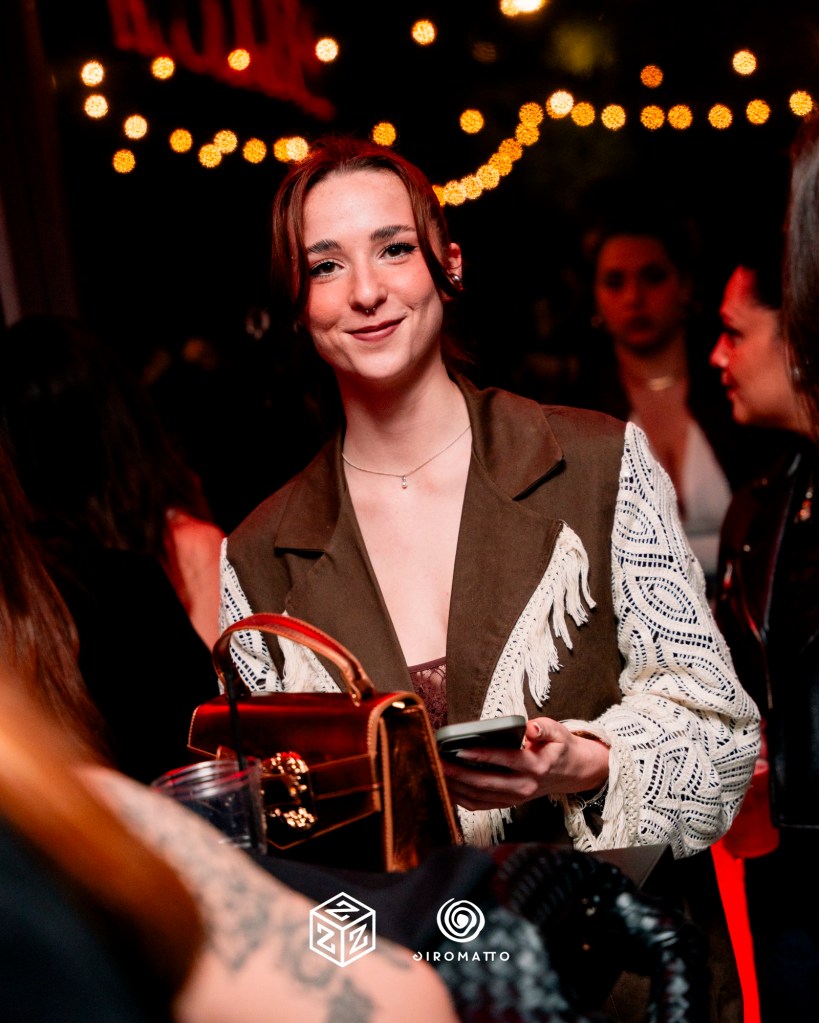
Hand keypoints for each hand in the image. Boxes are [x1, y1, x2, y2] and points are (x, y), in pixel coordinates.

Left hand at [441, 717, 609, 811]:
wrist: (572, 773)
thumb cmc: (559, 747)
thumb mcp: (558, 731)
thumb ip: (544, 728)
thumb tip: (531, 727)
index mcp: (537, 766)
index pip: (505, 760)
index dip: (482, 755)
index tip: (460, 749)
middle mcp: (525, 786)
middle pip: (487, 782)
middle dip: (459, 772)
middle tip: (438, 760)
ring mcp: (515, 798)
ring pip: (480, 796)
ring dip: (456, 786)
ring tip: (437, 771)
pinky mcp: (508, 803)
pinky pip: (480, 805)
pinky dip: (461, 798)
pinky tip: (446, 786)